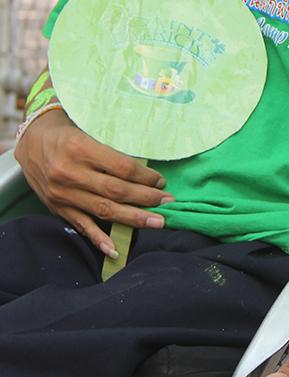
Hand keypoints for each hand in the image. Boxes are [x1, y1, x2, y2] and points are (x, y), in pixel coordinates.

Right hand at [14, 108, 173, 255]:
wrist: (31, 140)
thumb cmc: (68, 130)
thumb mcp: (89, 127)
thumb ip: (113, 146)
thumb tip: (147, 163)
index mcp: (79, 147)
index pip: (122, 167)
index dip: (145, 177)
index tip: (161, 181)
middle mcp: (69, 172)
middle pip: (116, 191)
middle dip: (146, 199)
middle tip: (168, 203)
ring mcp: (62, 193)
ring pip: (103, 210)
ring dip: (133, 218)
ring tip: (157, 222)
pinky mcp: (57, 207)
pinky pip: (81, 225)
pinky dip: (99, 239)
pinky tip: (116, 249)